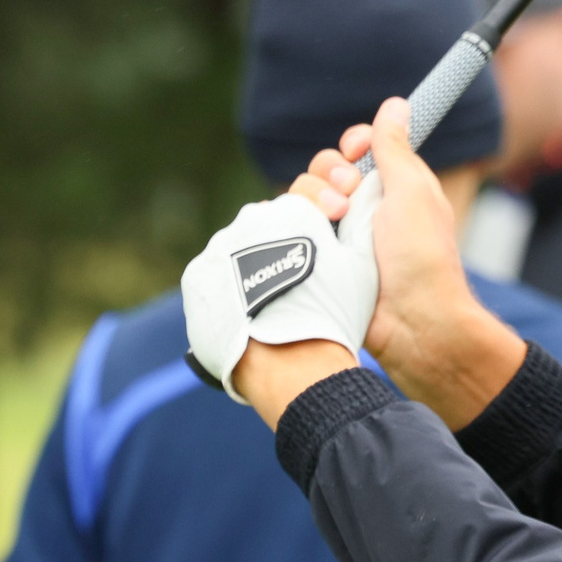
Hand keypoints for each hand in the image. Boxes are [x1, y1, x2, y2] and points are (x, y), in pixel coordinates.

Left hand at [181, 192, 374, 402]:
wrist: (292, 364)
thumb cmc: (334, 314)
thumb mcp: (364, 263)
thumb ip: (361, 223)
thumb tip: (365, 198)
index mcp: (295, 208)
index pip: (308, 197)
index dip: (322, 218)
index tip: (327, 245)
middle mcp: (251, 219)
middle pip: (270, 226)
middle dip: (284, 245)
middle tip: (302, 284)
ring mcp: (218, 247)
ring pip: (239, 251)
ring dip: (253, 269)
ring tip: (272, 306)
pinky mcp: (196, 277)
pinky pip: (215, 277)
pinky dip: (228, 291)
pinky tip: (247, 315)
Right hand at [289, 99, 524, 426]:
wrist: (412, 324)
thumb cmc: (422, 258)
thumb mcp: (412, 192)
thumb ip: (395, 148)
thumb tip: (397, 103)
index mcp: (393, 188)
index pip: (360, 149)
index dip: (353, 144)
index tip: (356, 151)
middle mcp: (365, 209)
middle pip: (325, 168)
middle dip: (329, 173)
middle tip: (348, 197)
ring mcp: (341, 236)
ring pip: (303, 196)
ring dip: (312, 198)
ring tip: (333, 221)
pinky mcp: (320, 260)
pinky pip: (291, 229)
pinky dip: (291, 224)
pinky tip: (303, 234)